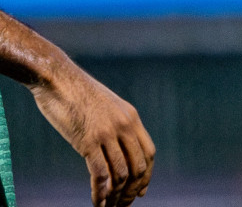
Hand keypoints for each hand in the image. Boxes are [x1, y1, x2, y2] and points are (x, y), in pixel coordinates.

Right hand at [30, 60, 154, 206]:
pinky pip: (100, 174)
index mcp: (132, 118)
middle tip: (123, 205)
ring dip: (116, 196)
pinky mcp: (88, 141)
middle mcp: (124, 126)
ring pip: (121, 174)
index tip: (141, 191)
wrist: (59, 79)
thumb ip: (115, 125)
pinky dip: (101, 193)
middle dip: (132, 190)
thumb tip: (117, 146)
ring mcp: (107, 134)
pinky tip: (97, 203)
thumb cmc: (78, 94)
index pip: (148, 153)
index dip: (146, 175)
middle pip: (138, 166)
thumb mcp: (107, 107)